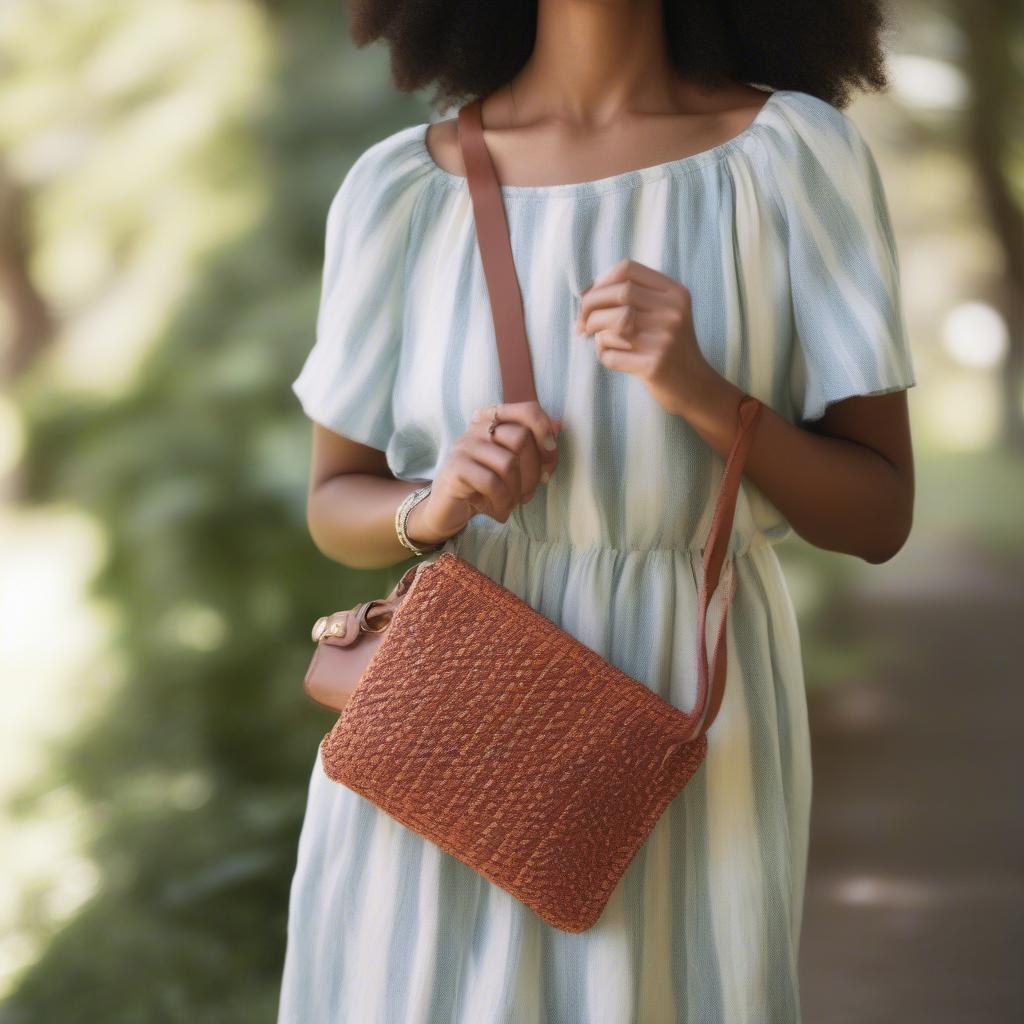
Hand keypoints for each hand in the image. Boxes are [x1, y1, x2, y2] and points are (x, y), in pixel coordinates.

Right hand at [405, 401, 562, 545]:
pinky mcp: (455, 468)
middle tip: (528, 494)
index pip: (528, 410)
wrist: (449, 510)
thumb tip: (559, 424)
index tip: (550, 456)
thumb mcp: (517, 469)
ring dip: (517, 492)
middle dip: (533, 472)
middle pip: (521, 438)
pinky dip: (502, 502)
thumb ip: (537, 449)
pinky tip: (498, 512)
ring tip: (511, 505)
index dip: (545, 431)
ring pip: (508, 463)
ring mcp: (463, 446)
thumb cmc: (487, 488)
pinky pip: (491, 483)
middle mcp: (477, 428)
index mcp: (494, 421)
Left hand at [575, 257, 720, 418]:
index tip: (590, 298)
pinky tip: (613, 356)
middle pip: (618, 293)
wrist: (696, 386)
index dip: (601, 282)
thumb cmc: (670, 347)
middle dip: (590, 306)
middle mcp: (673, 312)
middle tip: (582, 322)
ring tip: (598, 340)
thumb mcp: (664, 313)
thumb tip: (585, 293)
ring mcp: (664, 339)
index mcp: (675, 293)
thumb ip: (634, 298)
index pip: (627, 269)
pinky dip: (603, 354)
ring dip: (595, 332)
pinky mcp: (653, 365)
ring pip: (611, 324)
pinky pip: (611, 354)